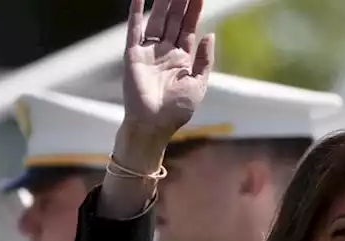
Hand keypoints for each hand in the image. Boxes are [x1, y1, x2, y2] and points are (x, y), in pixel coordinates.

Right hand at [117, 0, 214, 157]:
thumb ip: (204, 59)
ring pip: (157, 19)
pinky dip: (136, 12)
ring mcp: (148, 51)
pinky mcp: (133, 55)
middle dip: (180, 1)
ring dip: (163, 2)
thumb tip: (211, 34)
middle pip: (174, 19)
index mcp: (181, 58)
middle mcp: (164, 51)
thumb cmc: (177, 110)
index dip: (194, 10)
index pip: (189, 28)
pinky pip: (134, 29)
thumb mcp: (198, 84)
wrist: (154, 125)